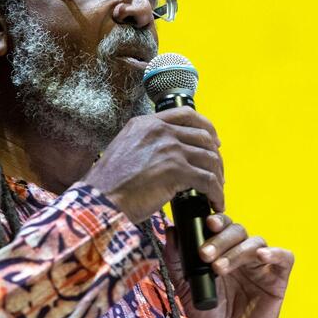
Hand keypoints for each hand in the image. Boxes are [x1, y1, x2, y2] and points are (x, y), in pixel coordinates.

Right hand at [83, 107, 223, 223]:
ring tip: (217, 192)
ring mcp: (169, 148)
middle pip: (203, 136)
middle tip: (217, 173)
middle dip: (215, 156)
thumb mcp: (124, 150)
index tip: (214, 142)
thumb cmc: (108, 185)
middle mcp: (159, 131)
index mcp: (145, 123)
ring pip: (209, 158)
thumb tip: (168, 156)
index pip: (185, 114)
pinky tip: (216, 203)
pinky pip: (208, 180)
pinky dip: (217, 193)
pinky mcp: (176, 170)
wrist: (100, 201)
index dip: (206, 127)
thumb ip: (146, 145)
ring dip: (218, 177)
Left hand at [164, 213, 293, 317]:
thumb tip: (171, 231)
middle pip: (238, 231)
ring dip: (237, 251)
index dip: (216, 219)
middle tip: (204, 254)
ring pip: (256, 242)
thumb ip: (176, 259)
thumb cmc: (207, 312)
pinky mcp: (277, 279)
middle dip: (220, 239)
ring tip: (218, 268)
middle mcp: (241, 253)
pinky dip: (275, 253)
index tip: (206, 223)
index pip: (222, 225)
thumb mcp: (185, 286)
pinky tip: (262, 256)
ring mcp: (260, 265)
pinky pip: (285, 258)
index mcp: (222, 250)